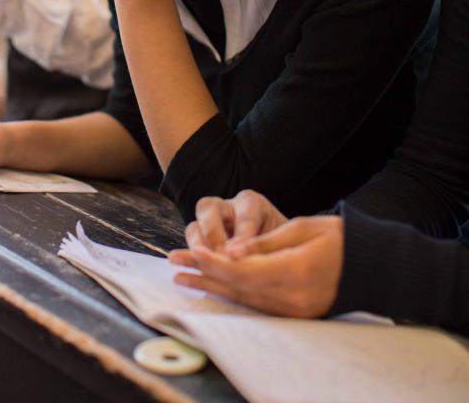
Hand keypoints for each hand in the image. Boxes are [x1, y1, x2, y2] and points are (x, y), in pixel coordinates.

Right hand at [170, 190, 287, 261]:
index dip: (242, 236)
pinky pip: (190, 246)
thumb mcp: (284, 242)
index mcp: (251, 202)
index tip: (238, 254)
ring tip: (207, 265)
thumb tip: (257, 262)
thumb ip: (270, 247)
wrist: (279, 250)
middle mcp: (227, 206)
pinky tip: (198, 273)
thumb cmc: (283, 245)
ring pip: (194, 225)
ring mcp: (211, 222)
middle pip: (209, 209)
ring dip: (198, 246)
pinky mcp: (202, 239)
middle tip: (220, 256)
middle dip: (213, 234)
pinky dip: (193, 259)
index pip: (245, 215)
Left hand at [170, 215, 344, 318]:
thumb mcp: (300, 228)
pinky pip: (257, 305)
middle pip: (238, 287)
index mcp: (295, 270)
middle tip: (175, 262)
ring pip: (244, 299)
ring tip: (183, 277)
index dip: (215, 262)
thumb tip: (230, 250)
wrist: (369, 266)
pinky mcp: (295, 314)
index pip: (244, 270)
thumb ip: (263, 242)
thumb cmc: (336, 238)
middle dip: (204, 273)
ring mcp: (295, 310)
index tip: (192, 250)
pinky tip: (213, 287)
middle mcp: (292, 296)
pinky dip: (232, 294)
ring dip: (212, 286)